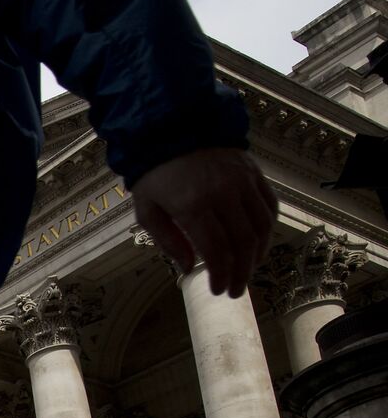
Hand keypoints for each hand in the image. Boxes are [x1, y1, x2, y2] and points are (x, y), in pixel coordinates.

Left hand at [129, 148, 277, 297]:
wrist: (172, 127)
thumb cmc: (155, 172)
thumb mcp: (147, 208)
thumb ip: (168, 240)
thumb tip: (189, 267)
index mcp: (192, 204)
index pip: (216, 250)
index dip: (221, 275)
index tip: (219, 290)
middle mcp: (222, 193)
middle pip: (243, 243)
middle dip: (241, 272)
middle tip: (235, 289)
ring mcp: (242, 181)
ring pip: (262, 227)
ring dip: (258, 255)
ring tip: (247, 271)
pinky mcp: (253, 173)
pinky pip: (269, 207)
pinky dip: (268, 230)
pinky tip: (258, 244)